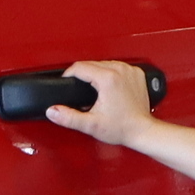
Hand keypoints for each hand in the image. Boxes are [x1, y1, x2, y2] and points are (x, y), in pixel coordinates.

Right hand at [43, 59, 159, 146]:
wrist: (142, 131)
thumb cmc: (122, 128)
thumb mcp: (90, 124)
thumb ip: (68, 117)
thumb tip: (52, 111)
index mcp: (108, 79)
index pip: (79, 67)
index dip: (68, 74)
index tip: (67, 82)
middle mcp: (120, 70)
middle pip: (91, 63)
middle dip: (82, 75)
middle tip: (80, 91)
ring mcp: (129, 70)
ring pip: (104, 63)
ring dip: (96, 73)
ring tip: (94, 89)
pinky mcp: (136, 73)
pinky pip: (117, 66)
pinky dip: (111, 73)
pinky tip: (109, 87)